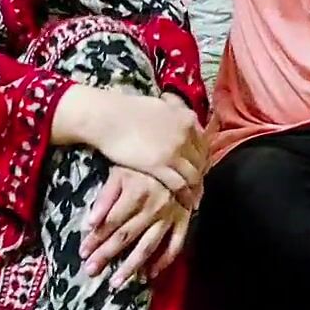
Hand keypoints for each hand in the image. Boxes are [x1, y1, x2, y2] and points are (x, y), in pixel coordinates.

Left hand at [81, 167, 192, 286]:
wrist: (179, 152)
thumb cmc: (143, 161)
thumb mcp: (119, 171)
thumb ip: (104, 198)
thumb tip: (89, 223)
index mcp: (136, 194)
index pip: (110, 223)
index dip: (95, 239)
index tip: (83, 252)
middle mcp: (153, 208)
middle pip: (125, 237)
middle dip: (106, 255)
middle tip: (91, 271)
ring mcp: (170, 216)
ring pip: (148, 245)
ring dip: (132, 265)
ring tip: (117, 282)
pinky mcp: (184, 219)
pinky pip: (175, 244)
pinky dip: (164, 260)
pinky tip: (150, 274)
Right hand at [89, 91, 206, 198]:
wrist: (107, 118)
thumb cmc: (125, 110)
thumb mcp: (158, 105)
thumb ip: (173, 110)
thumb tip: (176, 110)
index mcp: (186, 118)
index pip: (203, 142)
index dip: (202, 157)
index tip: (199, 167)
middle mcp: (185, 135)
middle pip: (201, 160)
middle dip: (200, 174)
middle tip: (198, 186)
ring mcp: (175, 151)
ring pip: (193, 174)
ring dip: (196, 188)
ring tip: (194, 199)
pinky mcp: (161, 166)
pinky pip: (180, 185)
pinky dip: (185, 196)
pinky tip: (185, 204)